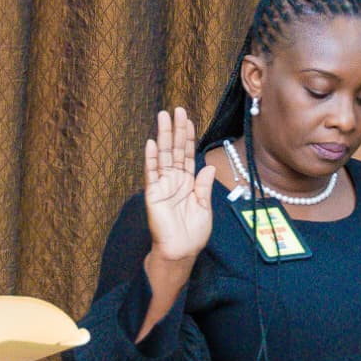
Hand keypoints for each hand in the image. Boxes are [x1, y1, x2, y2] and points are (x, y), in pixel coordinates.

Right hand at [143, 107, 220, 264]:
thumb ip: (204, 186)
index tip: (189, 119)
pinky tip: (151, 143)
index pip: (187, 154)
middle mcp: (174, 180)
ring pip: (163, 155)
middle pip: (175, 149)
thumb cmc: (193, 233)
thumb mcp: (204, 207)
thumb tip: (208, 167)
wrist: (181, 251)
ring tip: (163, 116)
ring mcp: (163, 185)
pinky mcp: (153, 193)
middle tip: (176, 109)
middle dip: (176, 129)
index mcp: (188, 182)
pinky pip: (152, 173)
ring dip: (163, 136)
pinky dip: (151, 158)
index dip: (188, 137)